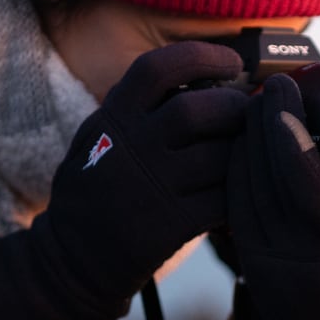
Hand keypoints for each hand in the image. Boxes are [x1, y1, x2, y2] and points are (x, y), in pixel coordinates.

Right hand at [0, 42, 248, 319]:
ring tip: (247, 155)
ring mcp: (151, 188)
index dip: (203, 56)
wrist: (70, 263)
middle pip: (198, 110)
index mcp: (112, 120)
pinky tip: (239, 192)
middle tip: (250, 116)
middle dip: (236, 108)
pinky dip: (240, 193)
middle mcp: (130, 149)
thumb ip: (138, 109)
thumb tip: (204, 77)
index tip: (233, 63)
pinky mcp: (170, 226)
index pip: (157, 68)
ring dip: (244, 152)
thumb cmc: (96, 192)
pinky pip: (224, 200)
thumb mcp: (98, 138)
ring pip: (219, 156)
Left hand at [225, 73, 319, 319]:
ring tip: (253, 102)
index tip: (284, 90)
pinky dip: (233, 174)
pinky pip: (233, 212)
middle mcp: (301, 263)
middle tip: (268, 83)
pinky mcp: (250, 270)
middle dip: (259, 125)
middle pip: (266, 180)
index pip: (306, 186)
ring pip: (242, 193)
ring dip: (242, 144)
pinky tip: (238, 143)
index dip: (287, 134)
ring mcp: (269, 269)